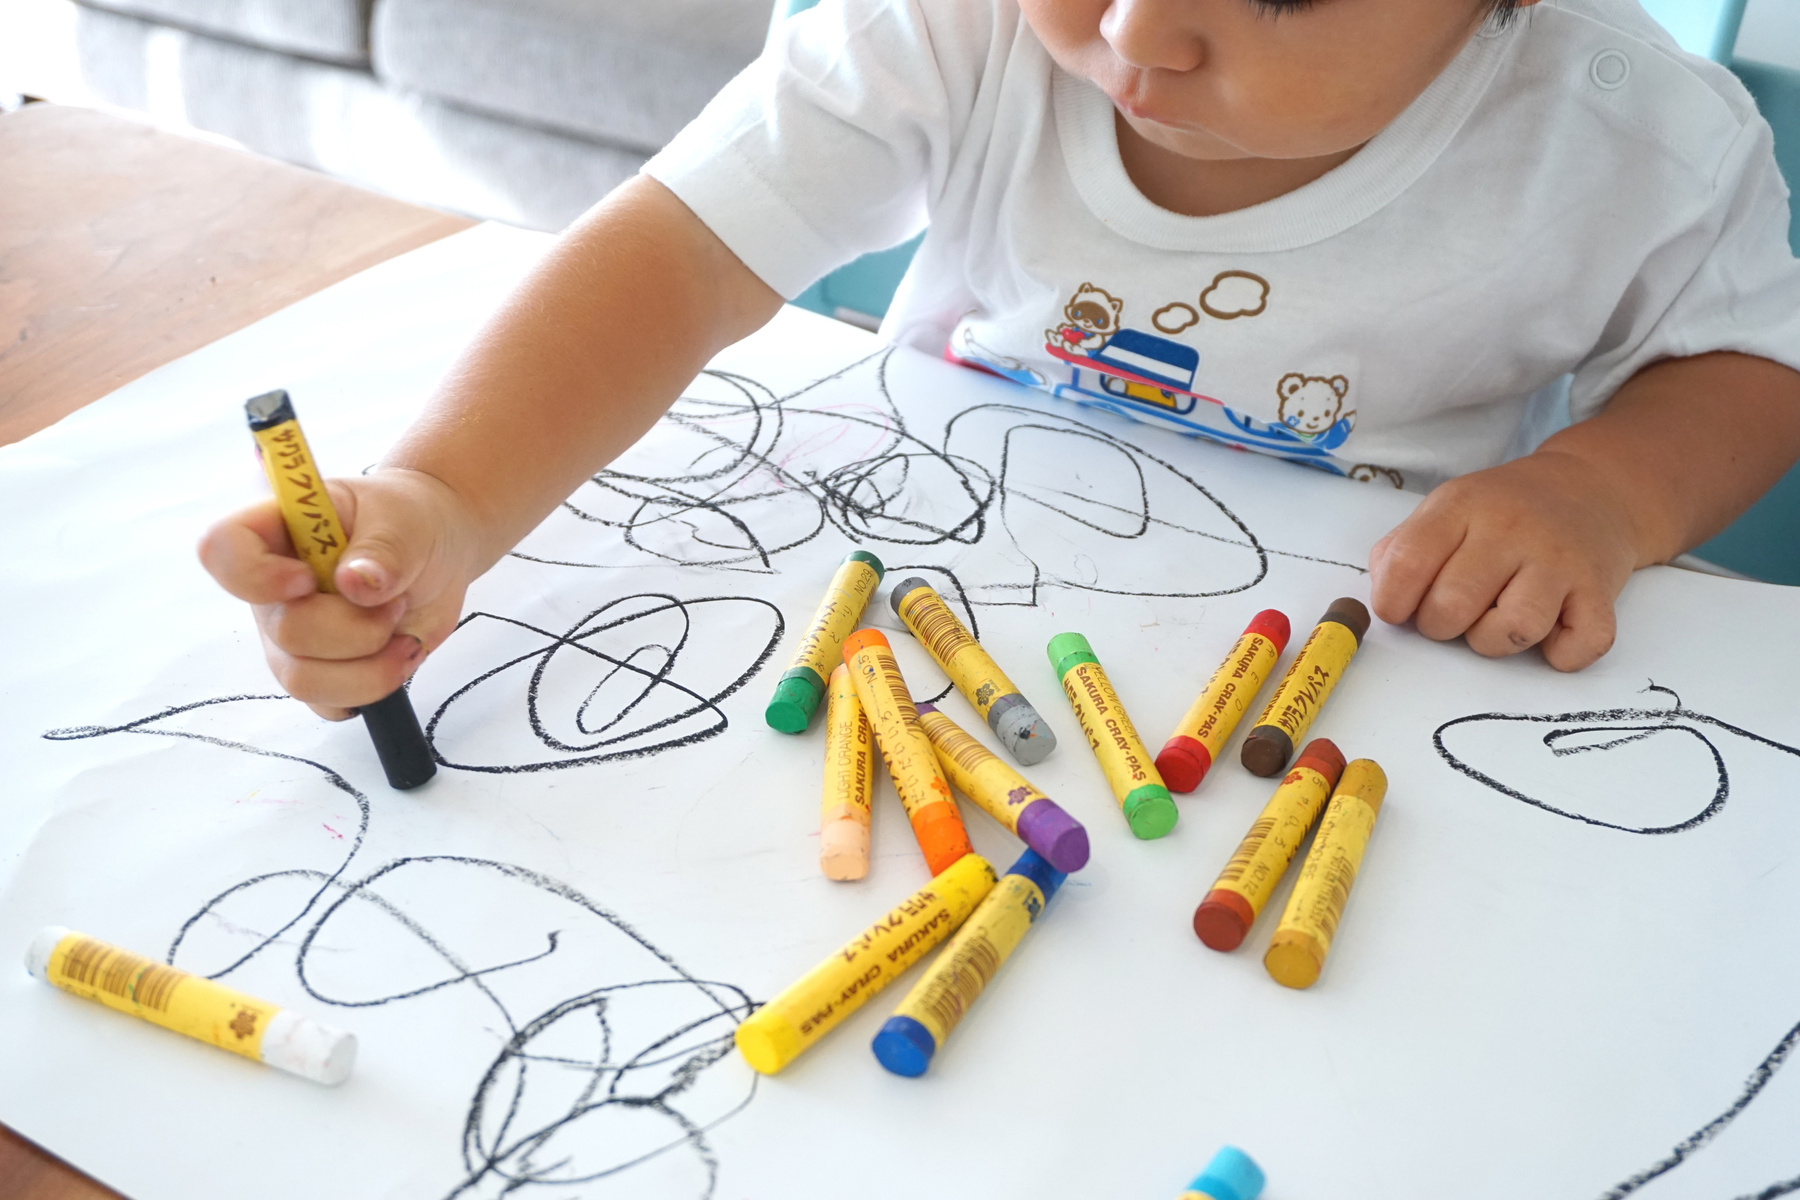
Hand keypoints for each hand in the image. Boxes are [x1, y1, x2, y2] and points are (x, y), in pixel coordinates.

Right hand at [197, 468, 484, 718]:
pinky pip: (328, 704)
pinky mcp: (321, 672)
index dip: (256, 575)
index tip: (310, 579)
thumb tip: (356, 584)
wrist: (439, 553)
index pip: (220, 549)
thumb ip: (384, 551)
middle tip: (395, 600)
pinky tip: (400, 651)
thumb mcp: (406, 522)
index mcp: (277, 531)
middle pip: (284, 630)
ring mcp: (291, 635)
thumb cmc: (409, 523)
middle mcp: (272, 589)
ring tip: (402, 629)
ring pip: (302, 679)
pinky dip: (375, 687)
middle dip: (356, 627)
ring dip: (370, 664)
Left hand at [1368, 449, 1639, 670]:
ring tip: (1496, 620)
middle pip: (1452, 606)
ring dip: (1494, 642)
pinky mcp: (1600, 589)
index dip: (1392, 603)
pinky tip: (1550, 632)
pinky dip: (1561, 654)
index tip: (1400, 610)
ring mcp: (1558, 559)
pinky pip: (1579, 645)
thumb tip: (1384, 601)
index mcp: (1461, 506)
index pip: (1407, 564)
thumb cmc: (1502, 512)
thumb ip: (1401, 552)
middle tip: (1452, 614)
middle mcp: (1511, 528)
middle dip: (1439, 627)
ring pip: (1513, 630)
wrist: (1592, 488)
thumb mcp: (1444, 510)